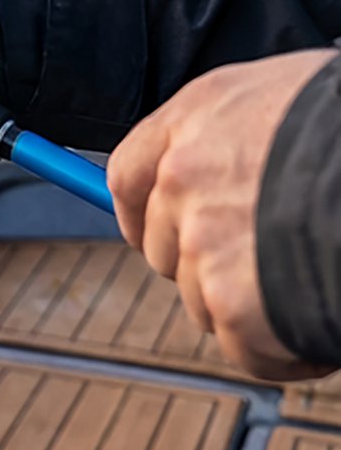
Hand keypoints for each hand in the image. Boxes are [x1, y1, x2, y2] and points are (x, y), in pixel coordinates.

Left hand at [107, 48, 337, 380]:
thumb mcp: (290, 95)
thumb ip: (238, 135)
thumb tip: (222, 176)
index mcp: (195, 116)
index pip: (128, 176)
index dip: (140, 214)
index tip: (153, 235)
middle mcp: (182, 174)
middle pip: (164, 247)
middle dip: (208, 268)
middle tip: (271, 268)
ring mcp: (202, 238)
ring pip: (202, 300)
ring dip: (252, 308)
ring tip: (315, 283)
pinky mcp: (232, 299)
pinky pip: (245, 348)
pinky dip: (285, 353)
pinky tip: (324, 329)